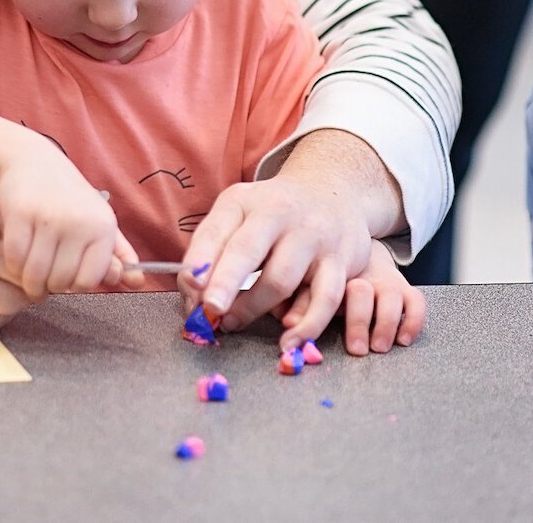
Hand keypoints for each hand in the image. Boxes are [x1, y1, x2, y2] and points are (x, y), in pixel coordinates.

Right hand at [0, 146, 136, 299]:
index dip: (73, 286)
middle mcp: (79, 222)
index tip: (65, 279)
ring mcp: (49, 217)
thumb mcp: (97, 218)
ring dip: (28, 281)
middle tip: (43, 277)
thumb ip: (117, 253)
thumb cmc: (68, 196)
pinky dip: (12, 266)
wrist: (32, 160)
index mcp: (103, 227)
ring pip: (35, 275)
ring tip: (28, 275)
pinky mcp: (20, 213)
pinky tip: (16, 259)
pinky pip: (14, 260)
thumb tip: (139, 282)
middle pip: (59, 282)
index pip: (87, 282)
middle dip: (48, 286)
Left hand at [180, 171, 370, 351]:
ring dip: (254, 309)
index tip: (191, 289)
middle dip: (226, 282)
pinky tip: (288, 340)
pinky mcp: (341, 260)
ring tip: (233, 324)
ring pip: (281, 279)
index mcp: (245, 201)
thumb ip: (212, 252)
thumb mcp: (238, 216)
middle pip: (248, 251)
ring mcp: (313, 236)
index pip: (215, 231)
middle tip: (211, 310)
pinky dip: (306, 325)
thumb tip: (195, 302)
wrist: (331, 192)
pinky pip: (325, 299)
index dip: (200, 262)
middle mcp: (280, 214)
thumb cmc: (272, 214)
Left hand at [278, 239, 425, 355]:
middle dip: (358, 323)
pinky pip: (416, 301)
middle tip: (355, 349)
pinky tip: (403, 339)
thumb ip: (299, 301)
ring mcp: (384, 279)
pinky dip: (413, 320)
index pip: (319, 292)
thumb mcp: (308, 279)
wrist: (355, 238)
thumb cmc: (326, 266)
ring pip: (391, 296)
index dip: (306, 317)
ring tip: (378, 347)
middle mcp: (360, 274)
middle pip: (360, 292)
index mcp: (330, 270)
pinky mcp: (403, 287)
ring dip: (386, 324)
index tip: (295, 342)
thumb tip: (288, 324)